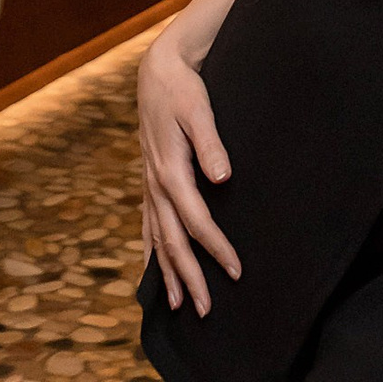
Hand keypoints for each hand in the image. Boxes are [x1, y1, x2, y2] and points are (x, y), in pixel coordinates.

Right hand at [138, 0, 243, 315]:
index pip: (195, 221)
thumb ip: (210, 143)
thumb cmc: (183, 89)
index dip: (215, 248)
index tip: (235, 271)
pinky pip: (147, 224)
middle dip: (189, 277)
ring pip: (157, 238)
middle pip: (173, 240)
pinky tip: (152, 269)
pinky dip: (150, 250)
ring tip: (179, 305)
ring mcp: (149, 184)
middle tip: (206, 311)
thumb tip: (223, 178)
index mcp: (170, 171)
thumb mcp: (199, 109)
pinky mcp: (149, 180)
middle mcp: (155, 184)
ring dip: (168, 272)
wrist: (158, 71)